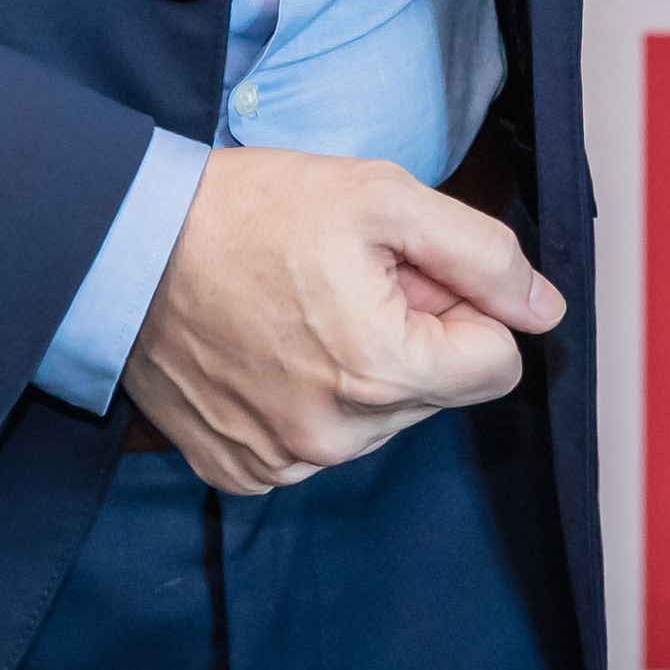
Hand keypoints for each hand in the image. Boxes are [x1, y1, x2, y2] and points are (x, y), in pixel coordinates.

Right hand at [117, 147, 567, 495]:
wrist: (125, 247)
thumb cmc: (254, 211)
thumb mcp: (386, 198)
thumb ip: (483, 254)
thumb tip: (544, 310)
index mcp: (382, 372)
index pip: (498, 365)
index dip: (466, 306)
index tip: (412, 272)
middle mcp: (335, 437)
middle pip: (439, 391)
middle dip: (415, 334)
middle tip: (348, 280)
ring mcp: (283, 462)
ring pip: (383, 419)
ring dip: (363, 366)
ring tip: (303, 307)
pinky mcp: (242, 471)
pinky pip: (319, 442)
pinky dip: (310, 396)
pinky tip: (270, 346)